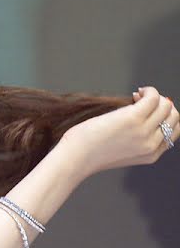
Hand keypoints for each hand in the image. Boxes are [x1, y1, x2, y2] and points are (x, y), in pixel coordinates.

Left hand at [60, 86, 176, 177]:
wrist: (76, 157)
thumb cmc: (89, 151)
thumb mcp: (121, 152)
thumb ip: (135, 141)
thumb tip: (141, 118)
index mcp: (151, 154)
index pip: (173, 131)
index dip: (165, 116)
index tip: (149, 110)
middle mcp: (152, 144)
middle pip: (173, 117)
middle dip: (161, 104)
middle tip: (142, 101)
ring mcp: (144, 132)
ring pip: (166, 106)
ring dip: (155, 96)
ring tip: (137, 95)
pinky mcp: (133, 118)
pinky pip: (153, 98)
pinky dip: (149, 90)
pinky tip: (136, 92)